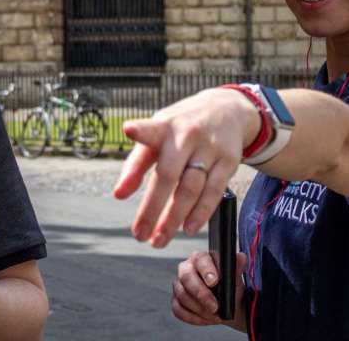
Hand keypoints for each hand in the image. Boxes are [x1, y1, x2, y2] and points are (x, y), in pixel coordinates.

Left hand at [113, 88, 257, 246]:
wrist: (227, 110)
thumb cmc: (182, 127)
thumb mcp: (158, 135)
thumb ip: (136, 163)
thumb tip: (119, 194)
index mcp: (164, 126)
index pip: (151, 130)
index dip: (140, 131)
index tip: (129, 129)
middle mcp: (187, 135)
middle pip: (169, 175)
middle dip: (153, 208)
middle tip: (140, 234)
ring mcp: (210, 148)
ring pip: (191, 188)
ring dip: (174, 218)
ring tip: (160, 239)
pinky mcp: (229, 160)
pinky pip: (214, 192)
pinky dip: (201, 213)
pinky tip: (188, 228)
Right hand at [171, 251, 247, 326]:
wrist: (228, 306)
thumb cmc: (230, 288)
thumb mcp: (235, 279)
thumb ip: (236, 267)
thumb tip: (241, 257)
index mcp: (200, 258)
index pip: (200, 260)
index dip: (206, 270)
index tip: (214, 282)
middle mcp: (186, 269)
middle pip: (186, 278)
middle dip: (201, 294)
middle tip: (215, 307)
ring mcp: (179, 285)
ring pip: (182, 296)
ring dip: (200, 309)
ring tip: (215, 315)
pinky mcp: (176, 301)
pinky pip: (178, 310)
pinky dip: (193, 317)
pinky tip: (206, 319)